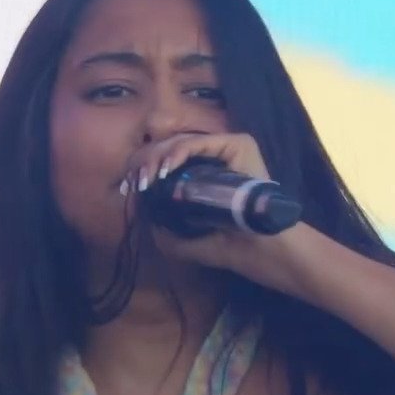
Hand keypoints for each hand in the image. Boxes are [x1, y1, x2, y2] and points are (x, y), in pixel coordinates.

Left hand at [127, 130, 310, 290]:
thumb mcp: (188, 242)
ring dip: (155, 159)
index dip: (146, 170)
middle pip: (169, 149)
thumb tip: (145, 216)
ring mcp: (227, 148)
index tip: (131, 188)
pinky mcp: (238, 144)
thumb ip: (167, 231)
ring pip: (179, 142)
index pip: (168, 164)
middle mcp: (215, 158)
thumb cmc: (233, 248)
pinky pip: (196, 143)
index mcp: (205, 175)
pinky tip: (163, 171)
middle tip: (134, 183)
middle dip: (145, 163)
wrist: (262, 252)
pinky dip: (175, 154)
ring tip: (145, 180)